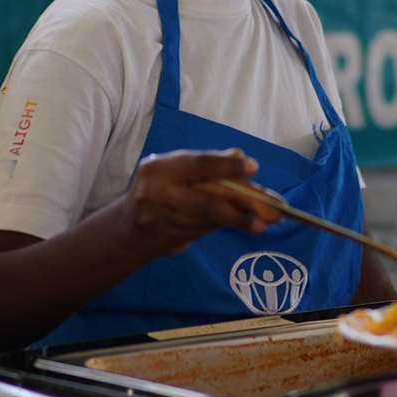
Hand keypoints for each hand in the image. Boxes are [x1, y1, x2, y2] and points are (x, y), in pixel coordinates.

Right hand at [119, 149, 277, 258]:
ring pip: (210, 220)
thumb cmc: (159, 189)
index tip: (253, 167)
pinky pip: (204, 232)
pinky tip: (241, 224)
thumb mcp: (176, 169)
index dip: (226, 166)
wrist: (127, 230)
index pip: (197, 165)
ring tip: (261, 221)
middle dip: (240, 209)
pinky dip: (224, 226)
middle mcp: (157, 194)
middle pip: (207, 202)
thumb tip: (240, 156)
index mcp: (159, 168)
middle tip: (269, 213)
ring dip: (238, 220)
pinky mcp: (170, 240)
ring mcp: (163, 221)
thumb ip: (207, 164)